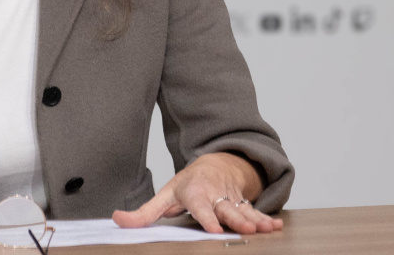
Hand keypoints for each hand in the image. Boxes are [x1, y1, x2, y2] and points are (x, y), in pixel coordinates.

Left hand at [112, 152, 282, 234]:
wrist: (216, 164)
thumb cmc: (188, 184)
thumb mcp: (165, 195)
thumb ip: (143, 213)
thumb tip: (117, 219)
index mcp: (195, 193)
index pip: (200, 206)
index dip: (206, 218)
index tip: (213, 229)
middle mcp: (215, 195)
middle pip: (226, 208)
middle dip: (236, 219)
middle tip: (246, 229)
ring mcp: (230, 199)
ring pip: (243, 210)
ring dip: (256, 219)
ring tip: (267, 228)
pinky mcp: (242, 203)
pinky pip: (254, 211)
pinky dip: (266, 218)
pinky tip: (276, 225)